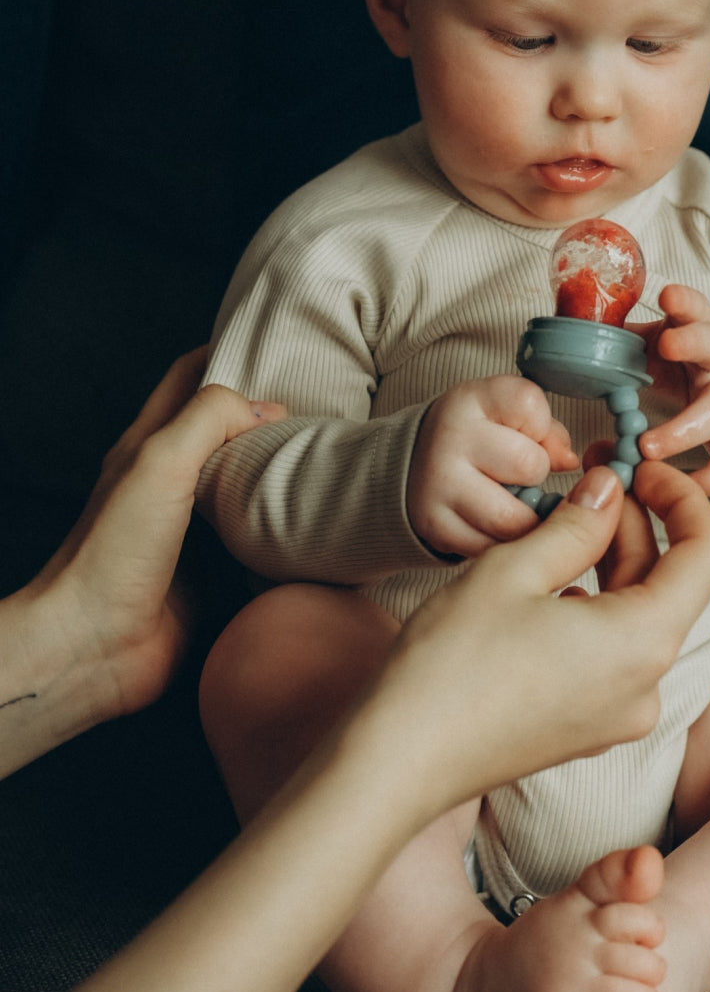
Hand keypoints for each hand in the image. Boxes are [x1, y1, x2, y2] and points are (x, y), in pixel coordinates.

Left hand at [1, 349, 285, 778]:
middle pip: (225, 430)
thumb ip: (211, 417)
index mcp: (149, 443)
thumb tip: (267, 407)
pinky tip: (319, 522)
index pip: (190, 378)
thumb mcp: (160, 460)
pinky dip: (287, 527)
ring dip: (283, 472)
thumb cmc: (114, 550)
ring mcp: (192, 529)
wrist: (95, 646)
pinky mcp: (214, 572)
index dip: (227, 353)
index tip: (276, 346)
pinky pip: (258, 538)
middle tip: (323, 405)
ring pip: (246, 483)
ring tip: (332, 457)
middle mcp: (171, 480)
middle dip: (269, 413)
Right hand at [386, 459, 709, 805]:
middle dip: (637, 523)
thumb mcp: (515, 569)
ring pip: (637, 616)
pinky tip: (549, 577)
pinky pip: (611, 651)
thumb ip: (578, 523)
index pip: (705, 555)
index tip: (640, 467)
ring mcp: (618, 714)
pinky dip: (594, 602)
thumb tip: (611, 489)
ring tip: (565, 518)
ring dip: (612, 560)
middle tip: (593, 475)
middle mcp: (646, 686)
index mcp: (643, 644)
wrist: (398, 759)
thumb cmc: (450, 664)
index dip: (682, 499)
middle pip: (669, 584)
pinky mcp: (587, 726)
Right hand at [406, 375, 577, 557]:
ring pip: (514, 518)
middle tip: (522, 478)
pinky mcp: (435, 524)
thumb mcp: (508, 415)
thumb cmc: (479, 438)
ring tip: (517, 507)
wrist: (414, 465)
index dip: (542, 426)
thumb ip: (548, 432)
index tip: (528, 435)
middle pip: (529, 465)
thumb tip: (569, 463)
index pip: (529, 405)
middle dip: (537, 477)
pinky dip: (504, 544)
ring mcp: (439, 482)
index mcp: (471, 399)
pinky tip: (495, 526)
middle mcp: (450, 436)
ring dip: (527, 520)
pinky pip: (493, 548)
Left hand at [633, 283, 709, 495]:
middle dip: (693, 343)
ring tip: (647, 448)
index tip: (667, 294)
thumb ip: (628, 341)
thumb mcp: (668, 341)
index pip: (696, 307)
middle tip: (666, 345)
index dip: (685, 301)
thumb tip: (574, 335)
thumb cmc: (697, 360)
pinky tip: (683, 487)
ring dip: (684, 431)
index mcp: (704, 327)